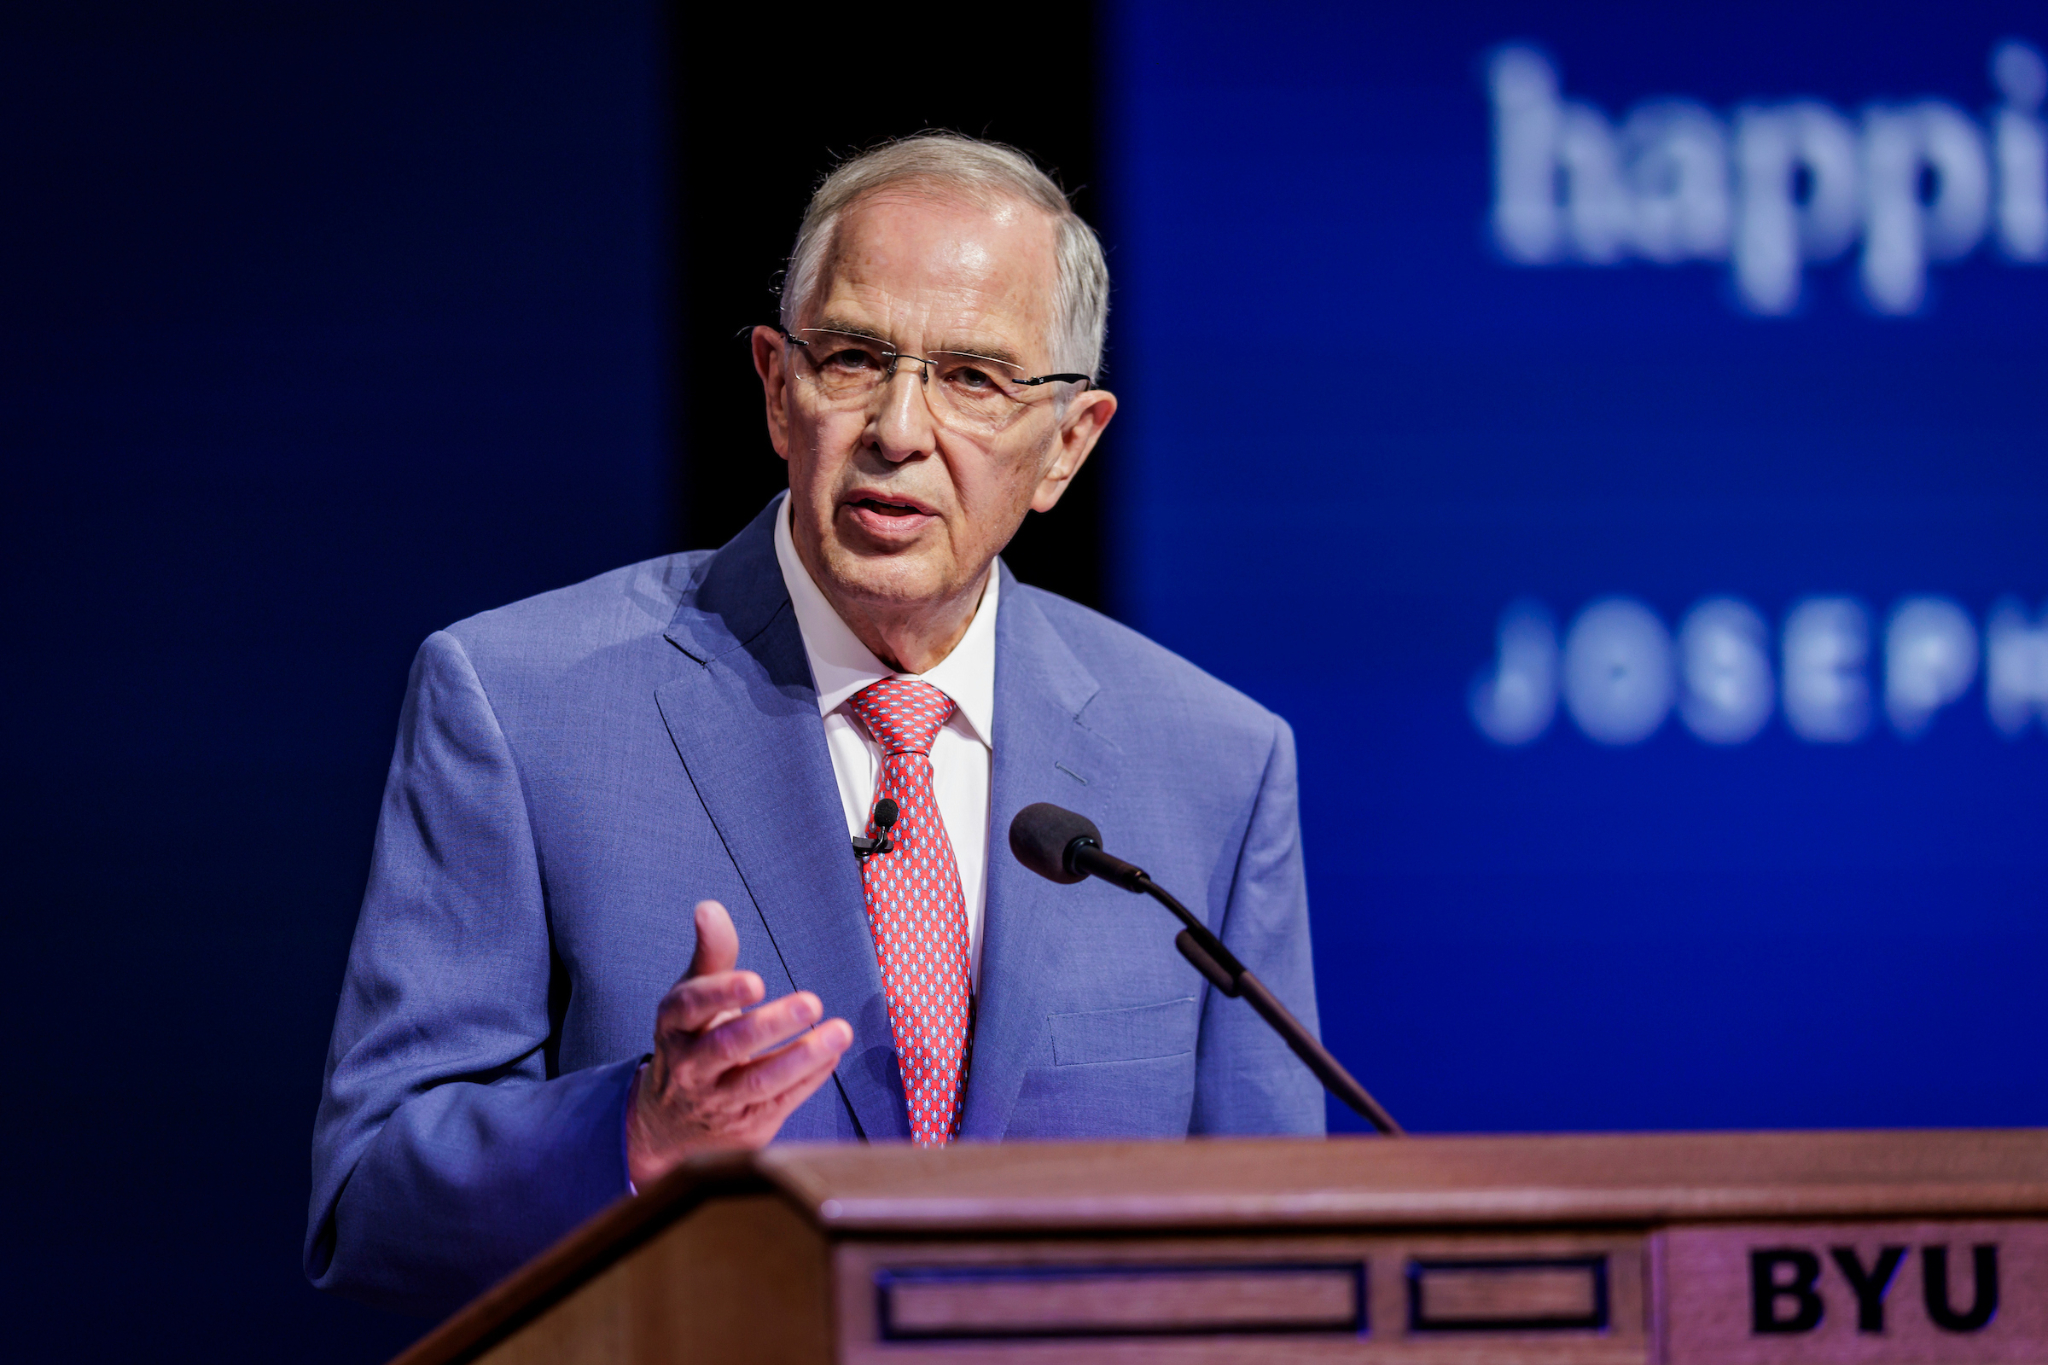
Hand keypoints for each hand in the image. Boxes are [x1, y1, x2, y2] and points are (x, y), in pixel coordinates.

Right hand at [626, 900, 852, 1188]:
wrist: (668, 1122)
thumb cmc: (691, 1041)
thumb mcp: (691, 997)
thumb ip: (710, 954)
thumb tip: (709, 908)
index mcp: (673, 1026)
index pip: (689, 1007)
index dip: (721, 993)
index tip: (757, 981)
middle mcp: (689, 1066)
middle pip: (728, 1046)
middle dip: (770, 1025)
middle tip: (811, 1001)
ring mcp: (716, 1101)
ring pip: (758, 1081)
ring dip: (802, 1057)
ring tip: (839, 1032)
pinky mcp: (745, 1125)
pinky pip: (782, 1100)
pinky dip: (810, 1077)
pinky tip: (833, 1053)